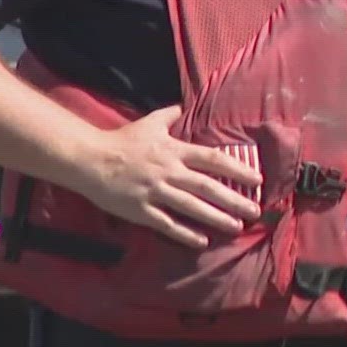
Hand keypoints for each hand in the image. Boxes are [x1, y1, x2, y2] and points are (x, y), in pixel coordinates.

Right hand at [68, 105, 261, 249]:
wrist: (90, 160)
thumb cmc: (122, 141)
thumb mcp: (150, 123)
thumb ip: (170, 115)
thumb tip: (184, 104)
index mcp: (174, 150)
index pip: (212, 159)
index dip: (237, 169)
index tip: (256, 179)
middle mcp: (169, 171)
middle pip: (207, 186)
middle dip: (234, 199)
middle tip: (255, 211)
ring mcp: (155, 192)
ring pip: (191, 207)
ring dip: (216, 218)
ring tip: (237, 227)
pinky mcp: (141, 210)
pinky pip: (167, 224)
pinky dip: (185, 233)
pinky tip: (202, 241)